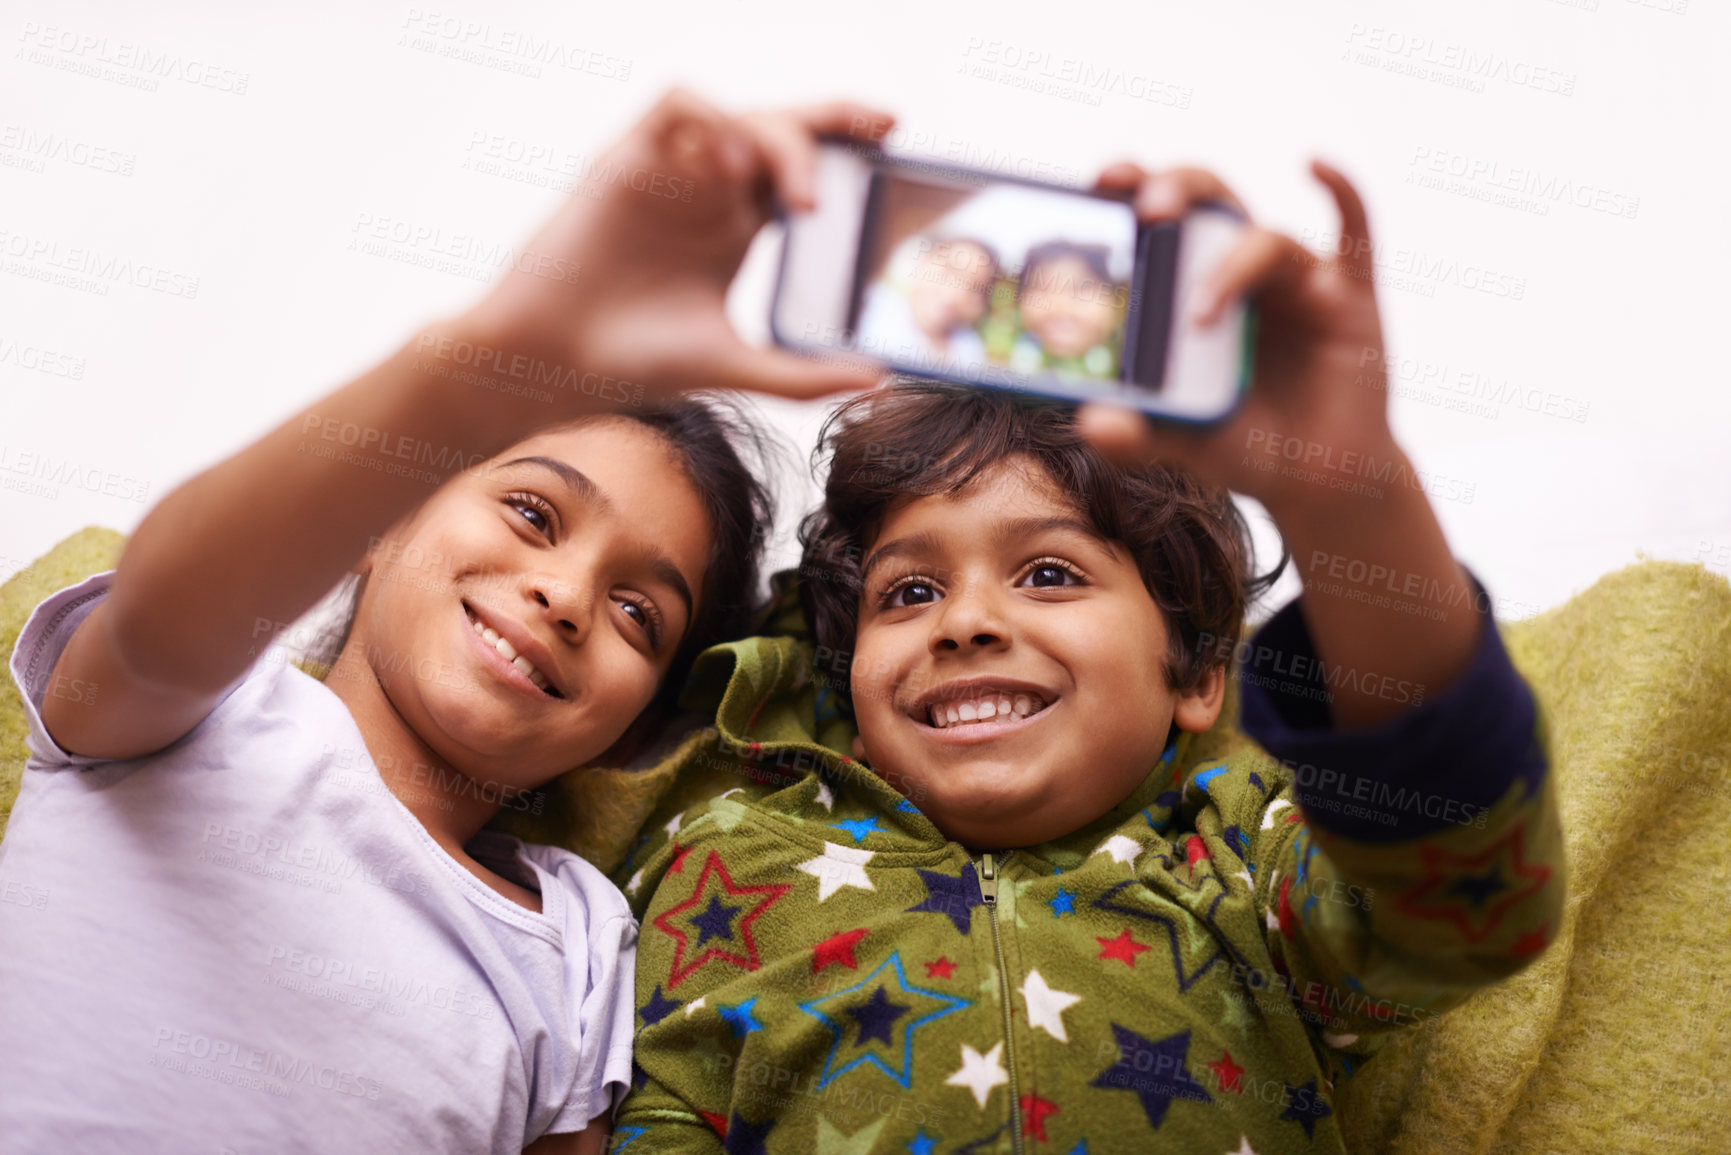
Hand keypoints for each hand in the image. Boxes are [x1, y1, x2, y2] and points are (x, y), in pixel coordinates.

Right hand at [459, 88, 891, 406]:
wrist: (549, 360)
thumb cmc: (630, 360)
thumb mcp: (733, 367)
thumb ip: (801, 374)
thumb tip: (878, 377)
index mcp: (735, 227)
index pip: (802, 168)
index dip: (846, 146)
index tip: (893, 146)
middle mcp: (708, 190)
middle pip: (781, 127)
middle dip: (835, 117)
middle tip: (883, 129)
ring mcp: (670, 172)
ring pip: (739, 115)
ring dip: (780, 140)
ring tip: (802, 200)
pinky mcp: (628, 160)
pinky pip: (679, 105)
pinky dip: (716, 122)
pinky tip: (736, 170)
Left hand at [1076, 161, 1395, 519]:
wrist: (1318, 481)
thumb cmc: (1244, 444)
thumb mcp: (1183, 441)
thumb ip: (1136, 435)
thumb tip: (1091, 424)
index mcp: (1190, 286)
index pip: (1155, 221)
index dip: (1130, 190)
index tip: (1099, 181)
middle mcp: (1240, 269)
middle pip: (1207, 200)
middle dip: (1175, 189)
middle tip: (1148, 208)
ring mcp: (1296, 279)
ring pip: (1263, 237)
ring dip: (1230, 267)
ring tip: (1199, 317)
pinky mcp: (1350, 297)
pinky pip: (1355, 231)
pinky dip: (1340, 189)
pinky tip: (1314, 163)